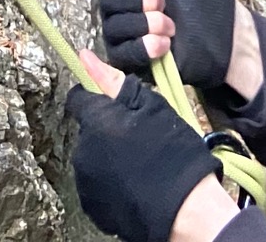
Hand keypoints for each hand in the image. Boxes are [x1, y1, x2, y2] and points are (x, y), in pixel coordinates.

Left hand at [66, 54, 222, 241]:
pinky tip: (133, 181)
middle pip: (88, 130)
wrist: (185, 209)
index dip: (96, 97)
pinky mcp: (93, 207)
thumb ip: (112, 82)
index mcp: (95, 122)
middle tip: (137, 136)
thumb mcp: (150, 106)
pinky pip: (96, 183)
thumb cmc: (172, 151)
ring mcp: (86, 182)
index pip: (79, 98)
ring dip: (106, 155)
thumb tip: (84, 56)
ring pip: (91, 156)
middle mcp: (82, 151)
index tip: (115, 105)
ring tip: (138, 162)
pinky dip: (110, 180)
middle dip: (106, 129)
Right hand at [86, 0, 239, 89]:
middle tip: (164, 0)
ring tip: (171, 25)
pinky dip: (142, 46)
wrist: (227, 31)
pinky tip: (164, 43)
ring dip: (145, 22)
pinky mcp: (133, 59)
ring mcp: (126, 31)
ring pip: (112, 25)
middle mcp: (123, 2)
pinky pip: (120, 53)